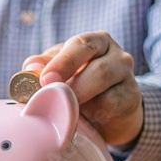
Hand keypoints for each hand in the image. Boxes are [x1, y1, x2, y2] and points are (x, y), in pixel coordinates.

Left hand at [22, 31, 142, 145]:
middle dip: (72, 86)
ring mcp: (126, 77)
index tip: (45, 79)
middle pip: (98, 68)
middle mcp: (116, 55)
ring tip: (62, 109)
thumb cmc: (78, 83)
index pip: (81, 45)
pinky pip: (110, 105)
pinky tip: (81, 118)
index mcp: (95, 42)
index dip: (62, 63)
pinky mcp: (130, 99)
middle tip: (52, 97)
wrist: (110, 109)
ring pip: (105, 88)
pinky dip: (92, 113)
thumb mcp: (58, 70)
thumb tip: (30, 67)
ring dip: (80, 99)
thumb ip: (42, 66)